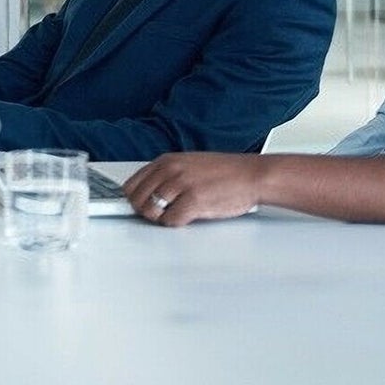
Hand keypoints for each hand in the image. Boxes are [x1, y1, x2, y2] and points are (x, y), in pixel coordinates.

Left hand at [123, 153, 264, 226]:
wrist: (251, 175)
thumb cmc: (224, 173)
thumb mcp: (188, 164)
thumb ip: (166, 175)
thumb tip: (146, 193)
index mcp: (166, 161)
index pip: (132, 184)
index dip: (134, 199)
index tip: (139, 207)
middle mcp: (170, 170)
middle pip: (137, 199)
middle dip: (145, 211)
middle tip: (159, 215)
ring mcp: (181, 185)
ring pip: (150, 211)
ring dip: (159, 219)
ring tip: (175, 215)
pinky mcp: (194, 200)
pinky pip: (170, 220)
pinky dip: (175, 224)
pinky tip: (188, 218)